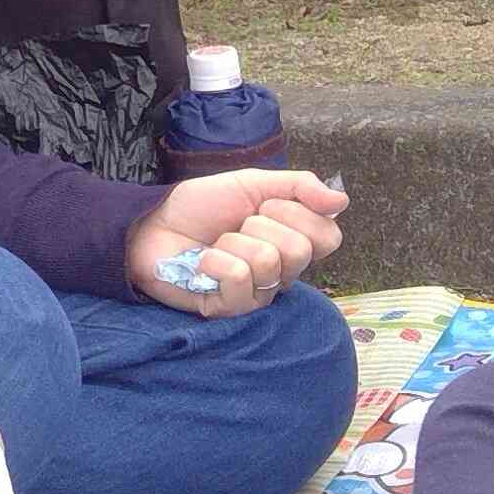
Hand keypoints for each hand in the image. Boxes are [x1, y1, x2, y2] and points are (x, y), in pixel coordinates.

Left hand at [125, 169, 348, 317]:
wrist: (152, 224)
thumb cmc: (200, 207)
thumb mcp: (251, 183)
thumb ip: (299, 187)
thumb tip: (341, 201)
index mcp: (293, 242)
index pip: (329, 236)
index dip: (298, 214)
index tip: (266, 204)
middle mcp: (282, 273)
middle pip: (300, 250)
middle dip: (260, 224)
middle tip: (237, 225)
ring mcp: (257, 294)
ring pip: (269, 262)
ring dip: (234, 241)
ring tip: (217, 243)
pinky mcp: (230, 310)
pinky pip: (240, 278)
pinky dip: (216, 259)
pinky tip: (203, 262)